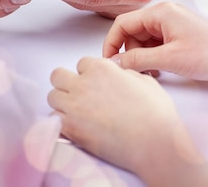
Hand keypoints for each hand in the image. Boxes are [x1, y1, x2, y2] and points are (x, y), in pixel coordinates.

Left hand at [48, 57, 207, 185]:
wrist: (153, 142)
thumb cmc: (155, 113)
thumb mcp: (144, 81)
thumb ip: (125, 74)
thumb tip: (118, 76)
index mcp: (101, 68)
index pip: (82, 63)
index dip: (88, 74)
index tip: (94, 84)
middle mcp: (84, 83)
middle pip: (58, 76)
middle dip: (66, 83)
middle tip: (78, 95)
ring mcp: (74, 105)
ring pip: (52, 97)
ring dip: (62, 103)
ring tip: (75, 113)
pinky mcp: (70, 128)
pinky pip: (53, 120)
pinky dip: (60, 123)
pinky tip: (73, 127)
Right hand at [103, 2, 207, 86]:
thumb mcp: (169, 59)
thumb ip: (137, 60)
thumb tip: (115, 63)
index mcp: (161, 12)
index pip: (123, 23)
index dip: (111, 43)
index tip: (108, 61)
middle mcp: (165, 14)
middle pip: (132, 32)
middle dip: (130, 53)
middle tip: (136, 71)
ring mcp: (172, 24)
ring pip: (143, 40)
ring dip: (142, 57)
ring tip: (154, 72)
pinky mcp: (178, 35)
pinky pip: (155, 44)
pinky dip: (153, 57)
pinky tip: (161, 69)